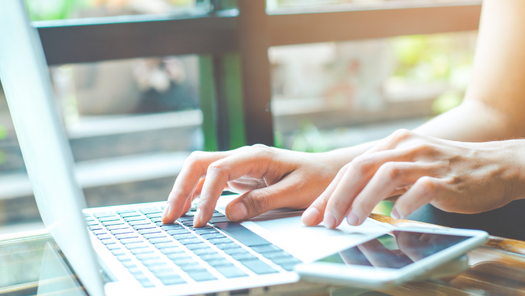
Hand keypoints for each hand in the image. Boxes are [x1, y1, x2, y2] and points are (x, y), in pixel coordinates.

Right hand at [162, 145, 341, 226]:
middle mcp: (243, 157)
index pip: (218, 170)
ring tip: (172, 216)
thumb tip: (230, 212)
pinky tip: (191, 210)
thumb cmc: (317, 180)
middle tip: (169, 216)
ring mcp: (240, 165)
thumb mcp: (294, 193)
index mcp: (256, 156)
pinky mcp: (241, 176)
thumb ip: (262, 201)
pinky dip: (197, 194)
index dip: (206, 195)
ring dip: (184, 191)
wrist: (330, 172)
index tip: (201, 221)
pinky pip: (211, 181)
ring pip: (201, 171)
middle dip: (180, 188)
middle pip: (200, 163)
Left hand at [302, 129, 524, 228]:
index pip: (351, 166)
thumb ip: (381, 175)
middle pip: (360, 167)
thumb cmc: (445, 169)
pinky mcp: (445, 178)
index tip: (314, 214)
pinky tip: (397, 216)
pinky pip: (420, 189)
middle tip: (327, 221)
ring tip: (353, 221)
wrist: (494, 165)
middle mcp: (406, 147)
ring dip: (363, 200)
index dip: (329, 192)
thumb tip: (348, 197)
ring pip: (385, 174)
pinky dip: (404, 203)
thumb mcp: (408, 164)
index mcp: (393, 143)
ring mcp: (426, 161)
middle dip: (337, 196)